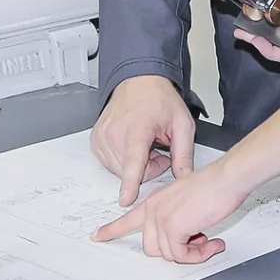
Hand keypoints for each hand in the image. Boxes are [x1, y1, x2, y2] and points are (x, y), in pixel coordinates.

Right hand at [91, 75, 195, 206]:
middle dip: (148, 167)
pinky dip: (123, 159)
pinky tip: (131, 143)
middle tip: (158, 148)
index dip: (130, 183)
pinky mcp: (95, 140)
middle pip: (131, 171)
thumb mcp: (182, 123)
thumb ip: (184, 153)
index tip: (125, 199)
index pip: (133, 161)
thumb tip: (184, 178)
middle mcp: (115, 132)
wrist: (139, 80)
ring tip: (145, 143)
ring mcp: (102, 136)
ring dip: (135, 164)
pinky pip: (110, 163)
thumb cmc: (159, 98)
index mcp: (137, 128)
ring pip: (120, 170)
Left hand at [92, 156, 251, 263]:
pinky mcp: (173, 227)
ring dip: (191, 254)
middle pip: (152, 248)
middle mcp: (154, 209)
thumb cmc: (214, 187)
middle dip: (177, 250)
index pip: (126, 219)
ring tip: (207, 240)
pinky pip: (182, 255)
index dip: (111, 231)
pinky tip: (212, 242)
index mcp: (155, 201)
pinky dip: (199, 255)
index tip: (97, 236)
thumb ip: (177, 221)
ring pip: (169, 254)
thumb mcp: (186, 203)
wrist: (227, 178)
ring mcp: (162, 218)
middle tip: (198, 241)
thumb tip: (182, 241)